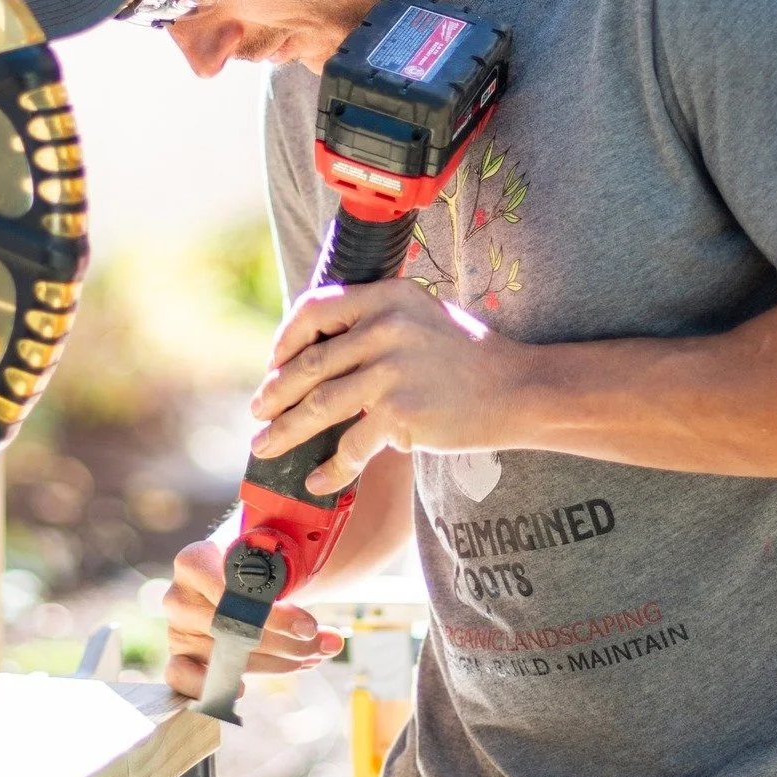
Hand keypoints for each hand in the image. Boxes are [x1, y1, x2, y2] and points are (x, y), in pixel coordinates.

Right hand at [162, 538, 343, 699]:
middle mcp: (179, 596)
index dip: (276, 615)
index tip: (310, 627)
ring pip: (230, 658)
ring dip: (277, 663)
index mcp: (196, 561)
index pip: (234, 594)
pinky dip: (213, 688)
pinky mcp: (181, 657)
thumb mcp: (273, 559)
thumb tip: (334, 642)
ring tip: (309, 656)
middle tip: (322, 645)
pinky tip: (242, 690)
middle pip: (235, 631)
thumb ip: (301, 592)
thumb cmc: (256, 563)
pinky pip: (183, 679)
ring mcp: (177, 629)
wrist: (236, 570)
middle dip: (287, 643)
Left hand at [249, 281, 520, 492]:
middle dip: (275, 394)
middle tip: (257, 413)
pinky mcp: (400, 413)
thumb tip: (314, 349)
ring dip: (285, 431)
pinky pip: (350, 445)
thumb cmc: (468, 358)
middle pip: (310, 364)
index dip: (286, 339)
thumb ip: (373, 322)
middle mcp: (386, 328)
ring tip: (266, 447)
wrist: (519, 390)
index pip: (315, 310)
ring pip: (319, 406)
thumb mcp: (421, 317)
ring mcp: (391, 371)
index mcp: (387, 296)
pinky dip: (330, 468)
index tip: (274, 363)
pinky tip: (318, 480)